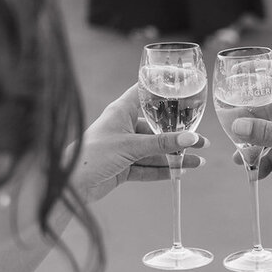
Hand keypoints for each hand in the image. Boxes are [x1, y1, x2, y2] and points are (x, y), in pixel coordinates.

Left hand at [73, 84, 207, 204]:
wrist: (71, 184)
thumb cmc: (93, 155)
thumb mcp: (131, 146)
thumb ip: (161, 143)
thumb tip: (191, 138)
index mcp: (121, 111)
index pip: (145, 93)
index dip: (163, 89)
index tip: (185, 87)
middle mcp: (123, 126)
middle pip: (156, 129)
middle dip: (178, 136)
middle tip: (201, 141)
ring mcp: (124, 148)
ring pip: (154, 151)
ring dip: (174, 157)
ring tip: (198, 161)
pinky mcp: (123, 167)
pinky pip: (147, 167)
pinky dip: (163, 170)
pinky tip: (180, 172)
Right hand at [228, 59, 271, 205]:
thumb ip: (267, 134)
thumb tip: (238, 127)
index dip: (258, 71)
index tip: (236, 79)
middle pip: (270, 103)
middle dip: (251, 116)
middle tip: (232, 126)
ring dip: (257, 143)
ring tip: (241, 158)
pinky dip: (269, 159)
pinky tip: (258, 172)